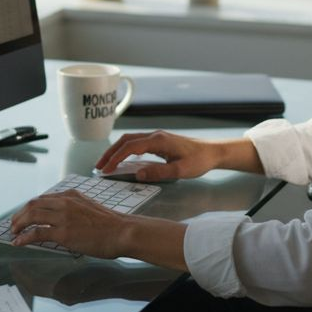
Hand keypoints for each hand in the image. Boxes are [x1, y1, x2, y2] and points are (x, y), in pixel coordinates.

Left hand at [9, 190, 131, 257]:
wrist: (122, 231)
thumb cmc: (110, 224)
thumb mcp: (89, 207)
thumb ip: (74, 209)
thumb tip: (62, 219)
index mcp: (71, 195)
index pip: (43, 198)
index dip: (29, 207)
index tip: (24, 215)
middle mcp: (64, 202)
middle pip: (33, 204)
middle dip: (19, 215)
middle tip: (13, 224)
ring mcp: (63, 217)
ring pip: (31, 215)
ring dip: (18, 224)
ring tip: (13, 232)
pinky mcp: (63, 232)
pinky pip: (37, 233)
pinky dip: (24, 237)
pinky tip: (19, 242)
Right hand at [96, 130, 227, 181]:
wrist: (213, 152)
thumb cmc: (199, 161)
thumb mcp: (180, 171)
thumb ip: (159, 173)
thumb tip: (137, 175)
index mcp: (159, 141)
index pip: (130, 147)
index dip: (115, 157)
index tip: (105, 169)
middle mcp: (155, 136)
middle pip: (125, 140)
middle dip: (110, 152)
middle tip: (98, 166)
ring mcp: (157, 137)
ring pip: (130, 140)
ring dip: (116, 150)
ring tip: (106, 164)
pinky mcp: (159, 141)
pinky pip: (137, 143)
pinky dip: (125, 150)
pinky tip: (123, 160)